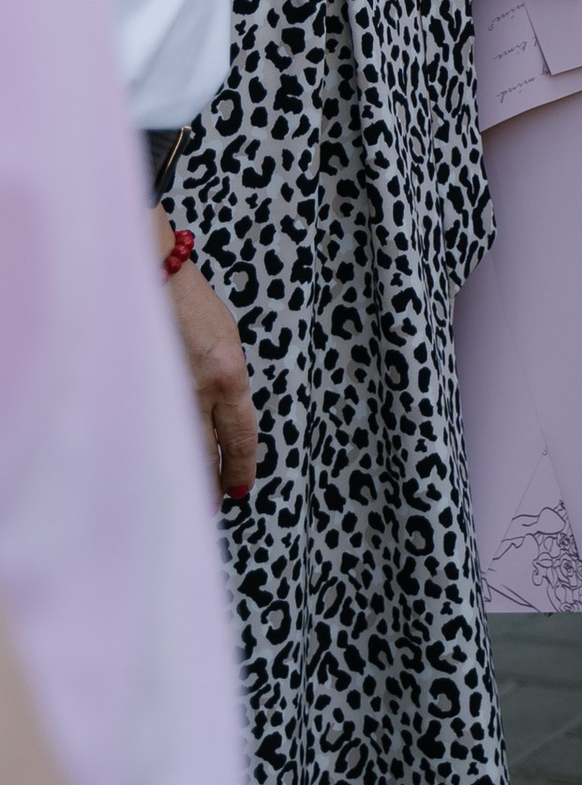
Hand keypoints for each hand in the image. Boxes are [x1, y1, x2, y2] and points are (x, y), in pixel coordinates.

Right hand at [164, 248, 256, 500]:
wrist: (154, 275)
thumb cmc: (193, 305)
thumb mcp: (226, 344)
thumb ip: (227, 383)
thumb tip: (222, 422)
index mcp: (229, 375)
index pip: (240, 436)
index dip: (242, 467)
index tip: (242, 489)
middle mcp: (199, 389)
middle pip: (206, 453)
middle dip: (211, 484)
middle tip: (214, 508)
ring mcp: (164, 390)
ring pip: (174, 448)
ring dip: (181, 473)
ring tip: (184, 498)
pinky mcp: (136, 387)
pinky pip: (146, 430)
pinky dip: (151, 451)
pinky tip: (151, 467)